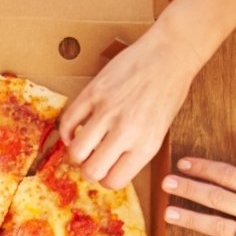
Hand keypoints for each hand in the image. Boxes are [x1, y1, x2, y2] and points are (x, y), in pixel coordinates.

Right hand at [58, 24, 198, 188]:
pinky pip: (68, 121)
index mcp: (146, 146)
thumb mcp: (160, 131)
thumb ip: (135, 151)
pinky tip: (74, 131)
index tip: (106, 171)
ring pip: (76, 150)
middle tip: (92, 161)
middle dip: (89, 170)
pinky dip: (66, 131)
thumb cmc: (168, 92)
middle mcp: (126, 132)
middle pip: (91, 170)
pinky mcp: (93, 92)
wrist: (169, 54)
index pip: (114, 181)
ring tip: (83, 145)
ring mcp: (107, 111)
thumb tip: (110, 167)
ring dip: (76, 153)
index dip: (106, 179)